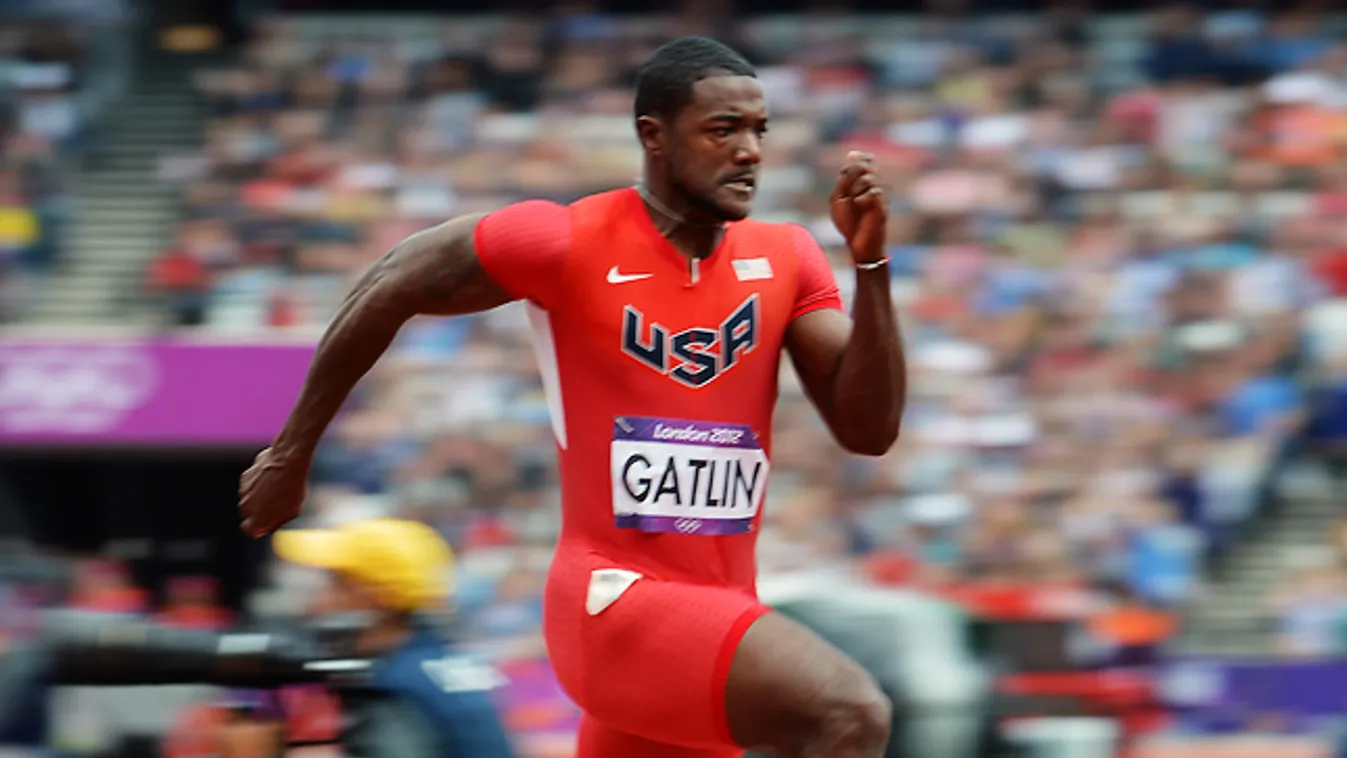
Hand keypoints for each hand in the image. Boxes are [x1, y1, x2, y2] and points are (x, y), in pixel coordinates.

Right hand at [238, 446, 309, 537]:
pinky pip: (251, 485)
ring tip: (278, 487)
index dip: (259, 526)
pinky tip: (273, 477)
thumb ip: (277, 521)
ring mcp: (243, 492)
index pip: (249, 530)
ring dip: (260, 495)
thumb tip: (267, 526)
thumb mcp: (292, 511)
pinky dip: (259, 483)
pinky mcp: (244, 478)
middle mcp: (246, 507)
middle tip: (277, 502)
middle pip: (250, 514)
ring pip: (250, 498)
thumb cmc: (292, 487)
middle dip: (260, 510)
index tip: (268, 521)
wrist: (286, 461)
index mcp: (256, 519)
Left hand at [829, 150, 887, 264]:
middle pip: (862, 166)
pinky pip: (874, 191)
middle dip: (850, 178)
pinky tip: (860, 206)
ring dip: (855, 189)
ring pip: (868, 177)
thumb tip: (853, 153)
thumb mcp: (839, 196)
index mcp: (863, 181)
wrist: (856, 243)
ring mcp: (880, 194)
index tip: (845, 180)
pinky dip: (862, 198)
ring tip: (854, 202)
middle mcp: (875, 184)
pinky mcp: (883, 205)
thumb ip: (844, 176)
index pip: (861, 159)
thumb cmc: (848, 221)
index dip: (853, 164)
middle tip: (847, 194)